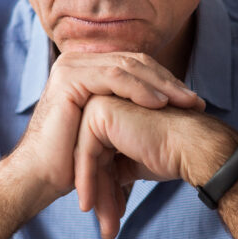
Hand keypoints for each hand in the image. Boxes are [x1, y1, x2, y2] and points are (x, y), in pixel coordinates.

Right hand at [8, 52, 204, 212]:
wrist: (41, 176)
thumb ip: (129, 111)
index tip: (193, 101)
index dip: (166, 81)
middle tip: (196, 101)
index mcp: (88, 68)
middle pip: (135, 63)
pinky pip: (113, 77)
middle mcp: (78, 62)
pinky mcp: (69, 77)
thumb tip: (168, 108)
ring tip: (184, 102)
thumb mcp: (108, 129)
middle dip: (169, 82)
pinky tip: (160, 104)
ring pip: (128, 67)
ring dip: (160, 85)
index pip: (136, 66)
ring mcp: (72, 66)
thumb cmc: (73, 159)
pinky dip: (139, 89)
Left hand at [74, 95, 234, 238]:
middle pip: (91, 158)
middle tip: (107, 229)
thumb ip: (115, 168)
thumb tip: (98, 188)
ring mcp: (100, 104)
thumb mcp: (135, 164)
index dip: (103, 189)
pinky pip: (85, 154)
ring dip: (96, 195)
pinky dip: (86, 182)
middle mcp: (104, 103)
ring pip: (86, 159)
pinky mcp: (99, 113)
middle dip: (99, 196)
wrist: (195, 147)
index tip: (109, 217)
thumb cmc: (174, 154)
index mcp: (113, 112)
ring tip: (106, 228)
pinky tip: (89, 206)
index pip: (98, 156)